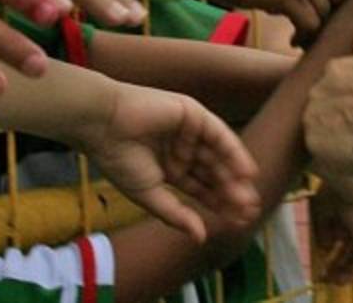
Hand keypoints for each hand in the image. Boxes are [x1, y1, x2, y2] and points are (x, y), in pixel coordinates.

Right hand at [72, 82, 260, 242]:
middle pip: (214, 174)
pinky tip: (246, 172)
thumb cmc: (118, 159)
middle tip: (249, 213)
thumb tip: (201, 238)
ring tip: (248, 198)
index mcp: (170, 169)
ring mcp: (189, 131)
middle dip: (231, 193)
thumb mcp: (150, 195)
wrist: (103, 125)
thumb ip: (176, 215)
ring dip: (235, 177)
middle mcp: (182, 149)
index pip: (201, 189)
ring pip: (219, 156)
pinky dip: (234, 152)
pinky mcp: (193, 113)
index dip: (218, 205)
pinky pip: (218, 135)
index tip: (237, 223)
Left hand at [304, 20, 352, 178]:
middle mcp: (318, 89)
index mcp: (335, 68)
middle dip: (337, 108)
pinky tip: (350, 151)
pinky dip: (330, 150)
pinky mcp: (313, 143)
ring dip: (333, 129)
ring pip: (318, 122)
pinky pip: (317, 145)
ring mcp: (313, 116)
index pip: (335, 77)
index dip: (351, 90)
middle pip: (323, 98)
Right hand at [311, 179, 352, 283]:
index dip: (331, 248)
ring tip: (330, 281)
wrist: (346, 184)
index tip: (322, 257)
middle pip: (349, 248)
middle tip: (325, 275)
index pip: (341, 235)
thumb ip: (322, 232)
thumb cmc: (330, 191)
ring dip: (343, 271)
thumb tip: (325, 249)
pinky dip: (349, 273)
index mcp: (349, 212)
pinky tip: (338, 280)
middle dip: (337, 262)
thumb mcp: (320, 212)